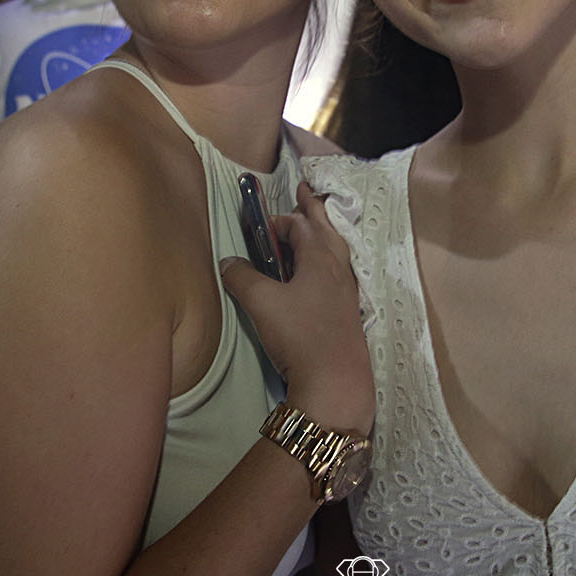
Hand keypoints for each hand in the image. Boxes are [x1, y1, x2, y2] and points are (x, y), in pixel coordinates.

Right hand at [221, 183, 374, 433]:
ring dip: (324, 237)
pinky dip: (328, 264)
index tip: (264, 225)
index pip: (302, 225)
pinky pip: (338, 277)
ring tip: (314, 231)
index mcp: (320, 259)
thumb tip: (228, 262)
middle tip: (306, 194)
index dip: (282, 220)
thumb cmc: (300, 334)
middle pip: (327, 231)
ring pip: (336, 254)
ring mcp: (346, 294)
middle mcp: (338, 271)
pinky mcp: (347, 316)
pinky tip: (320, 279)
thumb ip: (242, 278)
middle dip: (314, 211)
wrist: (335, 381)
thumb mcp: (262, 303)